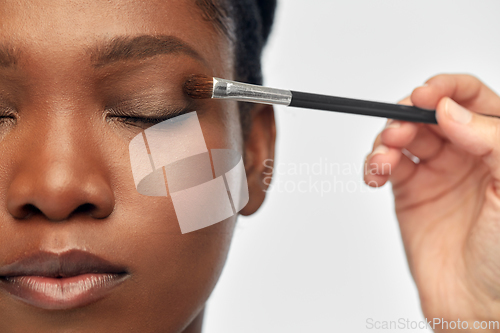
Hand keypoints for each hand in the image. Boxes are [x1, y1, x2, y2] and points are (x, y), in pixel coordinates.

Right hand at [364, 74, 499, 330]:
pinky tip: (376, 173)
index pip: (472, 99)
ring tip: (385, 154)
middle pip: (430, 114)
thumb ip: (490, 139)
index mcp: (498, 145)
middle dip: (409, 114)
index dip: (447, 90)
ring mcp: (436, 172)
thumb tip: (450, 109)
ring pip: (404, 135)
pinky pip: (386, 164)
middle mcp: (467, 154)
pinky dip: (374, 163)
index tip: (426, 96)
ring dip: (387, 137)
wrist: (476, 303)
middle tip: (399, 128)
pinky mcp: (409, 191)